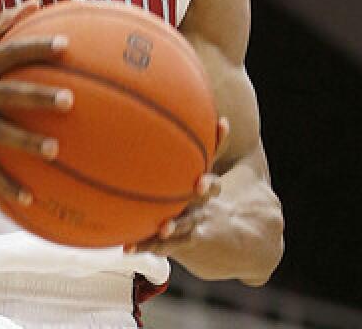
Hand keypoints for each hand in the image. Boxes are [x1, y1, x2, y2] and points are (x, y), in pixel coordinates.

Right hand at [0, 0, 71, 205]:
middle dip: (37, 95)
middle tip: (70, 100)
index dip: (35, 47)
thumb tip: (34, 3)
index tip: (65, 45)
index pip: (9, 51)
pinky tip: (29, 196)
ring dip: (26, 141)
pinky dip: (5, 183)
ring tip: (55, 150)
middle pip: (7, 92)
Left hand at [124, 117, 228, 254]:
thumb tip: (155, 112)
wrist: (233, 237)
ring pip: (188, 225)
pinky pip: (164, 246)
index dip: (220, 139)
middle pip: (209, 192)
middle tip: (201, 185)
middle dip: (207, 186)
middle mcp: (203, 200)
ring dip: (176, 226)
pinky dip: (146, 246)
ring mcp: (196, 223)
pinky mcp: (184, 243)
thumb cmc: (199, 194)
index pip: (214, 153)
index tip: (223, 123)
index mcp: (204, 179)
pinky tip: (127, 249)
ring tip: (165, 228)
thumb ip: (174, 141)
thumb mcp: (194, 170)